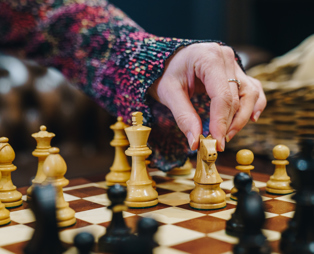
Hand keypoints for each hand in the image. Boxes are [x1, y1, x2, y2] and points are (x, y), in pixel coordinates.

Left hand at [148, 43, 265, 150]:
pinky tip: (251, 119)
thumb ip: (183, 116)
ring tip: (226, 135)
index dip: (221, 122)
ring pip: (249, 95)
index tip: (217, 143)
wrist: (169, 60)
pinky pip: (253, 89)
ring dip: (241, 119)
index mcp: (208, 57)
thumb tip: (195, 142)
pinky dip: (254, 105)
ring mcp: (235, 63)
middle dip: (228, 124)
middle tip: (217, 144)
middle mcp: (226, 57)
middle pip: (236, 98)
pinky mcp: (238, 72)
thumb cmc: (167, 72)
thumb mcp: (168, 92)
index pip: (222, 96)